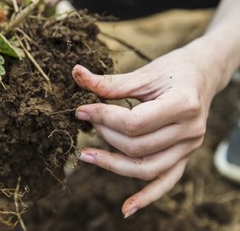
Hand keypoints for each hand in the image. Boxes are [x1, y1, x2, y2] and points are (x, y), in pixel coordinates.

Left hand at [72, 40, 221, 217]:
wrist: (203, 74)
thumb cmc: (174, 70)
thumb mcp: (144, 74)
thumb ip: (111, 83)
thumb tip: (76, 74)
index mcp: (183, 104)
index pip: (134, 123)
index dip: (103, 118)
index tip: (82, 111)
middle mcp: (190, 130)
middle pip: (137, 146)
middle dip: (105, 135)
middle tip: (88, 121)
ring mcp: (189, 147)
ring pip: (147, 168)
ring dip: (113, 164)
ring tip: (86, 155)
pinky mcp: (184, 156)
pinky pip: (166, 181)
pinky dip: (147, 197)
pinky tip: (126, 209)